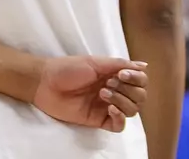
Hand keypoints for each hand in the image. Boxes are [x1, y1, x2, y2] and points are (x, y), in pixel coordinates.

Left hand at [32, 57, 147, 132]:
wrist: (45, 82)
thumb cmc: (67, 68)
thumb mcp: (94, 62)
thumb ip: (118, 64)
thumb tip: (144, 65)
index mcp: (114, 76)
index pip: (140, 82)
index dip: (137, 79)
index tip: (123, 74)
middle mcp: (114, 91)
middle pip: (139, 97)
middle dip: (129, 90)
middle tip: (109, 83)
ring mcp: (107, 106)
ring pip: (132, 111)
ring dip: (122, 101)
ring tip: (103, 93)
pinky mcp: (99, 120)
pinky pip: (119, 126)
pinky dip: (120, 118)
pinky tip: (110, 109)